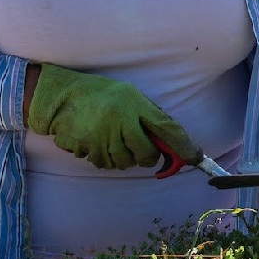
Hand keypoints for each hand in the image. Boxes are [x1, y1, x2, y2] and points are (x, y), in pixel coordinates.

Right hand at [27, 63, 202, 170]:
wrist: (62, 97)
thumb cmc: (102, 95)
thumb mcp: (131, 96)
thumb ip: (150, 116)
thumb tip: (171, 140)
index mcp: (135, 104)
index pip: (168, 128)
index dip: (185, 146)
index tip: (196, 158)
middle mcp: (121, 121)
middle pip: (146, 154)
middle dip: (148, 157)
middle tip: (142, 149)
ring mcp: (102, 136)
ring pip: (125, 163)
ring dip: (124, 157)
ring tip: (114, 139)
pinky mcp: (87, 148)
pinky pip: (105, 164)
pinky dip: (106, 158)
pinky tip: (99, 142)